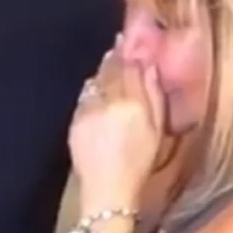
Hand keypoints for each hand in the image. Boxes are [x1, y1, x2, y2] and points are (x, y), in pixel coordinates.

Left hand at [69, 40, 165, 208]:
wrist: (107, 191)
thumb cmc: (139, 164)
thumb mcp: (156, 130)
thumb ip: (154, 96)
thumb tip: (149, 68)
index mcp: (133, 104)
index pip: (130, 69)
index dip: (130, 53)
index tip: (129, 41)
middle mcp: (109, 103)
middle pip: (110, 71)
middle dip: (115, 57)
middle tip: (119, 45)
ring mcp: (89, 111)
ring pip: (96, 81)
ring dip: (102, 71)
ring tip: (109, 62)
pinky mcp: (75, 120)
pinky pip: (84, 96)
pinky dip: (91, 89)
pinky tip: (96, 88)